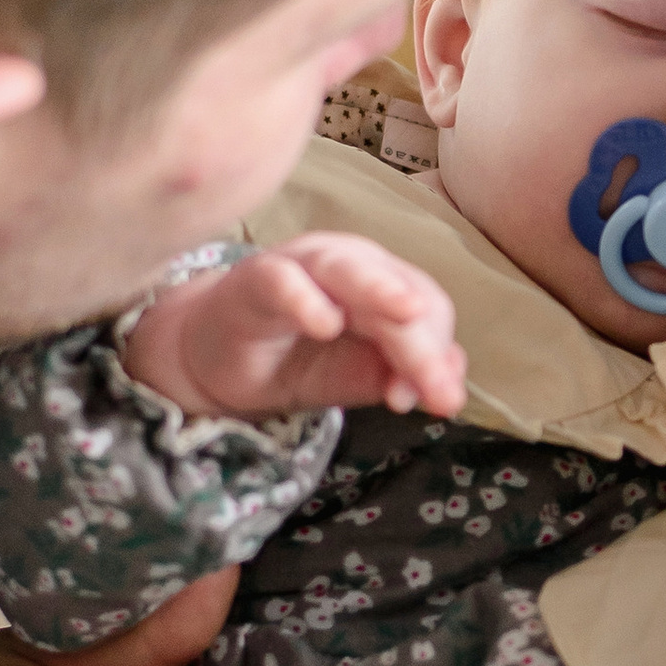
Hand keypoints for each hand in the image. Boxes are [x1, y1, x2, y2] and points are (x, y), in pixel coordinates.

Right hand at [124, 237, 464, 425]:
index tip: (442, 402)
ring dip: (380, 292)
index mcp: (384, 282)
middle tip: (440, 391)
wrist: (219, 364)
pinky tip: (324, 323)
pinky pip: (283, 280)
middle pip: (400, 293)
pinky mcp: (256, 276)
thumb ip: (398, 376)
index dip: (439, 354)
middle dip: (424, 343)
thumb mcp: (356, 377)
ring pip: (349, 270)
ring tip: (406, 314)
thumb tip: (446, 390)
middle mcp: (351, 263)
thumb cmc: (296, 360)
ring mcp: (303, 264)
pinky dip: (305, 298)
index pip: (429, 310)